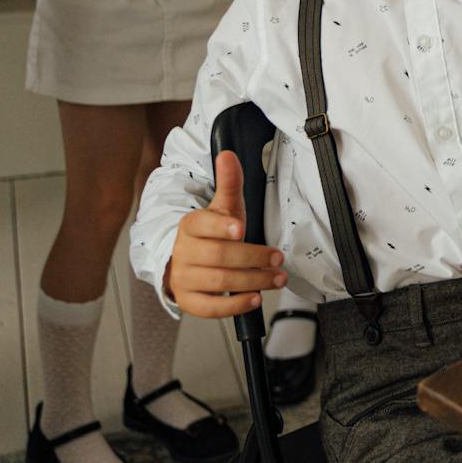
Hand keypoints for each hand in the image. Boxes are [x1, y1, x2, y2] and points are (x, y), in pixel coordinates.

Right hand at [166, 150, 287, 317]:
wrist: (186, 263)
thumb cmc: (211, 234)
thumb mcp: (223, 207)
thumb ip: (229, 182)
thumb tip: (228, 154)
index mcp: (190, 226)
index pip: (202, 225)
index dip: (221, 226)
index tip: (241, 228)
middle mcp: (184, 253)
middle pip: (218, 256)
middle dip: (252, 257)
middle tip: (277, 258)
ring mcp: (184, 278)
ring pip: (219, 281)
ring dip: (253, 281)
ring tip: (277, 278)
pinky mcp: (190, 301)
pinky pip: (211, 308)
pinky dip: (234, 305)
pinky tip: (254, 299)